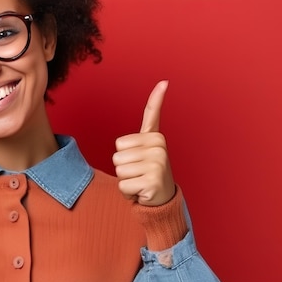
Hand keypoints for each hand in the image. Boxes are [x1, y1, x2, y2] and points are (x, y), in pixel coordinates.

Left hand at [112, 80, 175, 205]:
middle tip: (138, 172)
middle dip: (122, 166)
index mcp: (156, 137)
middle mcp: (159, 147)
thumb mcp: (144, 149)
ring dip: (125, 179)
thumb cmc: (147, 171)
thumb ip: (147, 128)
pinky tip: (141, 190)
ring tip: (139, 180)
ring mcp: (157, 163)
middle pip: (117, 152)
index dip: (157, 98)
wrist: (161, 200)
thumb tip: (159, 95)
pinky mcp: (153, 180)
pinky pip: (123, 184)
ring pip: (118, 168)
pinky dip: (127, 191)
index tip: (164, 81)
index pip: (151, 114)